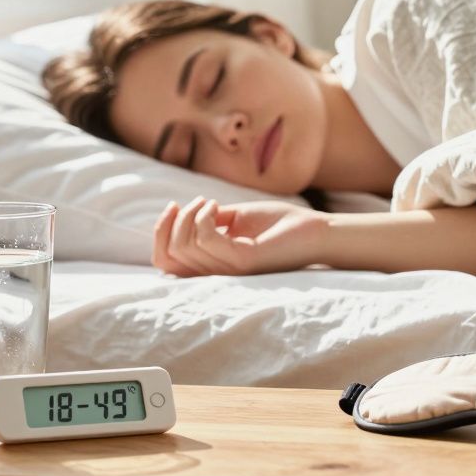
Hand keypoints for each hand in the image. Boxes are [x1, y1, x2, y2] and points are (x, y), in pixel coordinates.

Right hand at [152, 196, 329, 276]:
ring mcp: (229, 269)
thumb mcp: (235, 217)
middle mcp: (217, 273)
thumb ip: (209, 220)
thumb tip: (183, 213)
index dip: (160, 233)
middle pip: (167, 256)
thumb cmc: (279, 224)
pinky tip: (219, 207)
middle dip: (171, 222)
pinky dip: (205, 218)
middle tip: (197, 202)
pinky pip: (207, 241)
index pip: (165, 262)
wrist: (315, 231)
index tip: (174, 206)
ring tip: (212, 203)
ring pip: (184, 247)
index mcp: (212, 265)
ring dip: (191, 216)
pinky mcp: (243, 261)